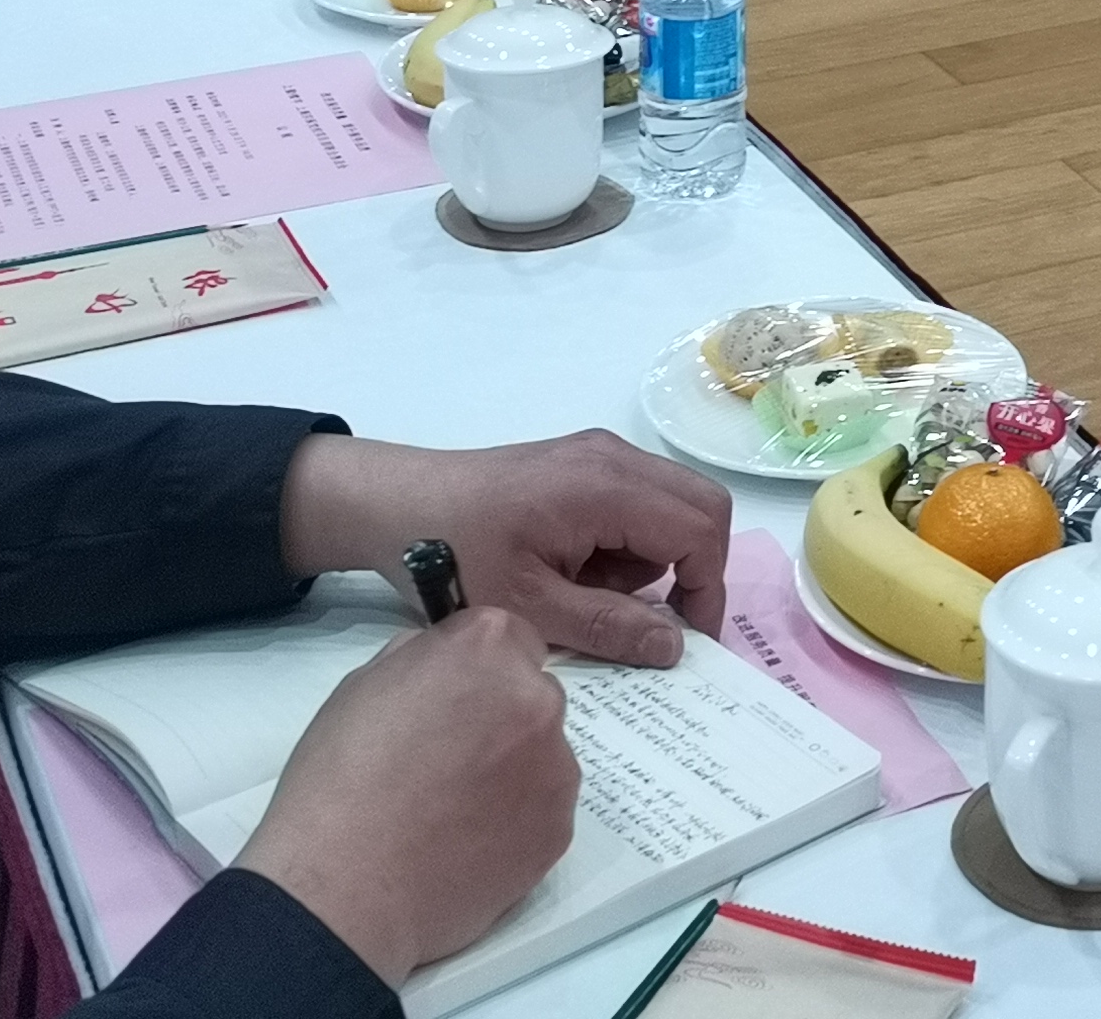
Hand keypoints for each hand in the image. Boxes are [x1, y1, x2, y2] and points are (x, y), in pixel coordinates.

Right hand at [235, 607, 575, 991]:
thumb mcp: (362, 686)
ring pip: (543, 752)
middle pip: (531, 693)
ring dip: (513, 767)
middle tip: (448, 759)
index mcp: (487, 649)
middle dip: (500, 715)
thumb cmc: (339, 782)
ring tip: (452, 810)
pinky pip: (543, 808)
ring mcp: (556, 767)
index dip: (477, 668)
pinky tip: (465, 843)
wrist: (344, 890)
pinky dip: (515, 819)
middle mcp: (537, 698)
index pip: (507, 636)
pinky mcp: (558, 829)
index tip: (450, 701)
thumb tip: (445, 664)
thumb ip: (422, 659)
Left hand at [280, 431, 734, 667]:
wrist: (393, 505)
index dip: (707, 589)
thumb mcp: (530, 608)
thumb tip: (675, 646)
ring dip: (653, 560)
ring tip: (590, 598)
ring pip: (671, 505)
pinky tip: (575, 573)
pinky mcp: (582, 464)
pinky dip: (627, 544)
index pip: (699, 529)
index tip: (685, 643)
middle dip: (692, 571)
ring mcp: (599, 454)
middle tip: (657, 626)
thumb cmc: (455, 555)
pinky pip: (638, 501)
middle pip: (701, 506)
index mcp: (607, 487)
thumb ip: (608, 626)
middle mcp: (614, 457)